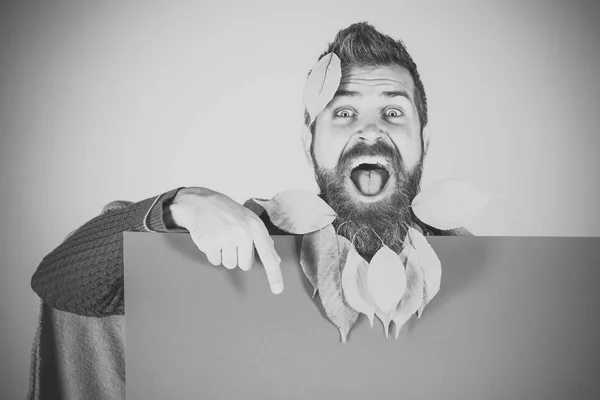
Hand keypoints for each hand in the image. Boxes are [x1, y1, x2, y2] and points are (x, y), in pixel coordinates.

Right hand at [168, 187, 283, 293]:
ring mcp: (226, 238)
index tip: (278, 290)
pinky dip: (213, 254)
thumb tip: (276, 260)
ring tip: (221, 238)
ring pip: (230, 265)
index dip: (274, 274)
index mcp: (255, 227)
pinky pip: (216, 262)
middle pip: (246, 265)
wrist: (201, 203)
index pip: (268, 255)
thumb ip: (263, 240)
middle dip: (239, 257)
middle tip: (233, 241)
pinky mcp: (211, 244)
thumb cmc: (228, 213)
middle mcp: (243, 233)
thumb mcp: (250, 221)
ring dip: (225, 255)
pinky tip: (212, 240)